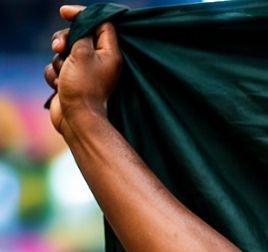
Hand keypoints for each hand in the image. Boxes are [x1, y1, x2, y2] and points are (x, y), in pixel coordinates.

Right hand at [44, 5, 122, 135]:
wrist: (76, 120)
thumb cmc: (83, 87)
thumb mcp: (82, 54)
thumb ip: (82, 35)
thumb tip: (81, 26)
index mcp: (110, 53)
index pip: (101, 24)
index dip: (83, 15)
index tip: (64, 12)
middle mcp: (100, 61)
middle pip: (79, 36)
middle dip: (64, 40)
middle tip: (59, 48)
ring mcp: (85, 71)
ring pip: (64, 53)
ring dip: (58, 62)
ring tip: (63, 75)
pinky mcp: (71, 81)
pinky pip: (57, 68)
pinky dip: (54, 75)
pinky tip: (58, 86)